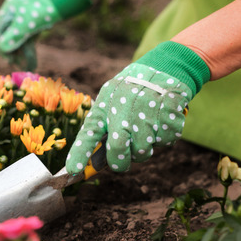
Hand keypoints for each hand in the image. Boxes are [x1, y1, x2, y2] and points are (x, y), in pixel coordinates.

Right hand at [0, 0, 90, 70]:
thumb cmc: (43, 10)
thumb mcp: (26, 25)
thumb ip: (13, 37)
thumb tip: (2, 48)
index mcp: (9, 7)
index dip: (1, 46)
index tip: (8, 59)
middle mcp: (16, 9)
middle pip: (9, 33)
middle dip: (13, 50)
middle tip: (17, 64)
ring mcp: (27, 12)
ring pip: (20, 35)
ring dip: (23, 51)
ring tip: (28, 66)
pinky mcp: (37, 17)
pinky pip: (30, 34)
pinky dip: (30, 46)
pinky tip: (33, 62)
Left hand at [65, 63, 192, 173]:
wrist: (161, 70)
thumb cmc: (128, 93)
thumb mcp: (109, 103)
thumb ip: (103, 131)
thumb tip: (96, 164)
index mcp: (104, 107)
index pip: (88, 134)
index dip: (79, 153)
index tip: (73, 171)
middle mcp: (122, 111)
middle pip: (117, 149)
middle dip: (119, 163)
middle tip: (122, 162)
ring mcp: (146, 114)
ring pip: (143, 151)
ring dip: (144, 148)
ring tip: (145, 130)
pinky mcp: (168, 116)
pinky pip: (165, 142)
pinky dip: (164, 138)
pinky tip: (160, 121)